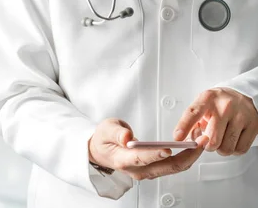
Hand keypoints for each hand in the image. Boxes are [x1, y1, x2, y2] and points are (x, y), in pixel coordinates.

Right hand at [89, 118, 208, 179]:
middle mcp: (137, 170)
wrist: (101, 152)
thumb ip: (117, 132)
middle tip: (200, 140)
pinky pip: (173, 166)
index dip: (156, 154)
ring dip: (190, 155)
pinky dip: (185, 156)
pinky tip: (192, 145)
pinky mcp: (153, 170)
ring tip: (200, 140)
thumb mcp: (106, 129)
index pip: (142, 158)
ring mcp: (146, 172)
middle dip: (187, 154)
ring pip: (174, 168)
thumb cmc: (104, 139)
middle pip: (167, 166)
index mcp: (123, 159)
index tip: (168, 148)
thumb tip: (127, 137)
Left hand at [174, 88, 257, 155]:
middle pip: (212, 139)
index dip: (184, 127)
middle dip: (207, 145)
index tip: (177, 138)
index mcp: (208, 99)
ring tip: (221, 138)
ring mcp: (241, 115)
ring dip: (220, 149)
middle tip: (209, 139)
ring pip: (226, 147)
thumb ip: (191, 121)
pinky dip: (233, 149)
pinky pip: (240, 149)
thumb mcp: (202, 105)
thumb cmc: (217, 103)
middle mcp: (225, 106)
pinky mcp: (254, 125)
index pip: (193, 113)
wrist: (241, 94)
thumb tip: (183, 139)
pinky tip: (231, 139)